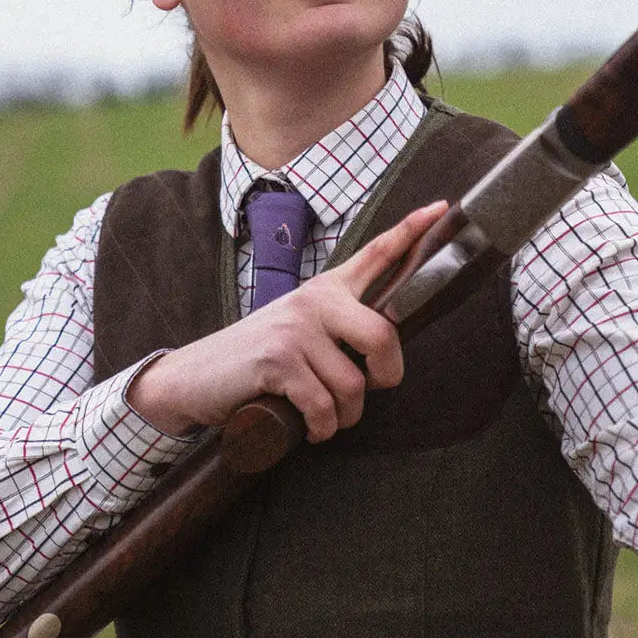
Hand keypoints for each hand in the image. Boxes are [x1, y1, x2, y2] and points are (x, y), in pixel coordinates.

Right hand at [127, 200, 447, 441]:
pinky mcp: (278, 361)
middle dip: (387, 375)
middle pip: (383, 335)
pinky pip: (324, 407)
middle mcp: (314, 301)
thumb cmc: (256, 360)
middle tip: (373, 390)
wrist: (194, 378)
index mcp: (326, 289)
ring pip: (353, 385)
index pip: (376, 253)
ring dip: (344, 416)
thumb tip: (385, 351)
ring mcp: (295, 329)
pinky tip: (307, 427)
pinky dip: (321, 429)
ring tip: (323, 416)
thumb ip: (338, 328)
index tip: (442, 208)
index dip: (411, 231)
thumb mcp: (298, 330)